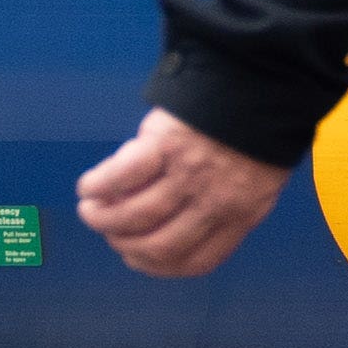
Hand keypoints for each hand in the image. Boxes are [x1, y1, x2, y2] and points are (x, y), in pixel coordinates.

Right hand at [80, 108, 294, 278]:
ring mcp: (188, 174)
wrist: (258, 80)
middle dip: (125, 246)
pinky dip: (99, 185)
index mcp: (241, 213)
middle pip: (159, 246)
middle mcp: (214, 201)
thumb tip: (178, 224)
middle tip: (110, 233)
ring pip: (134, 216)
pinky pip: (122, 176)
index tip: (136, 259)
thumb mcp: (258, 180)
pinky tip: (89, 187)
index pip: (196, 260)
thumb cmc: (256, 129)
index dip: (159, 267)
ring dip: (103, 219)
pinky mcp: (165, 144)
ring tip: (90, 210)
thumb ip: (227, 206)